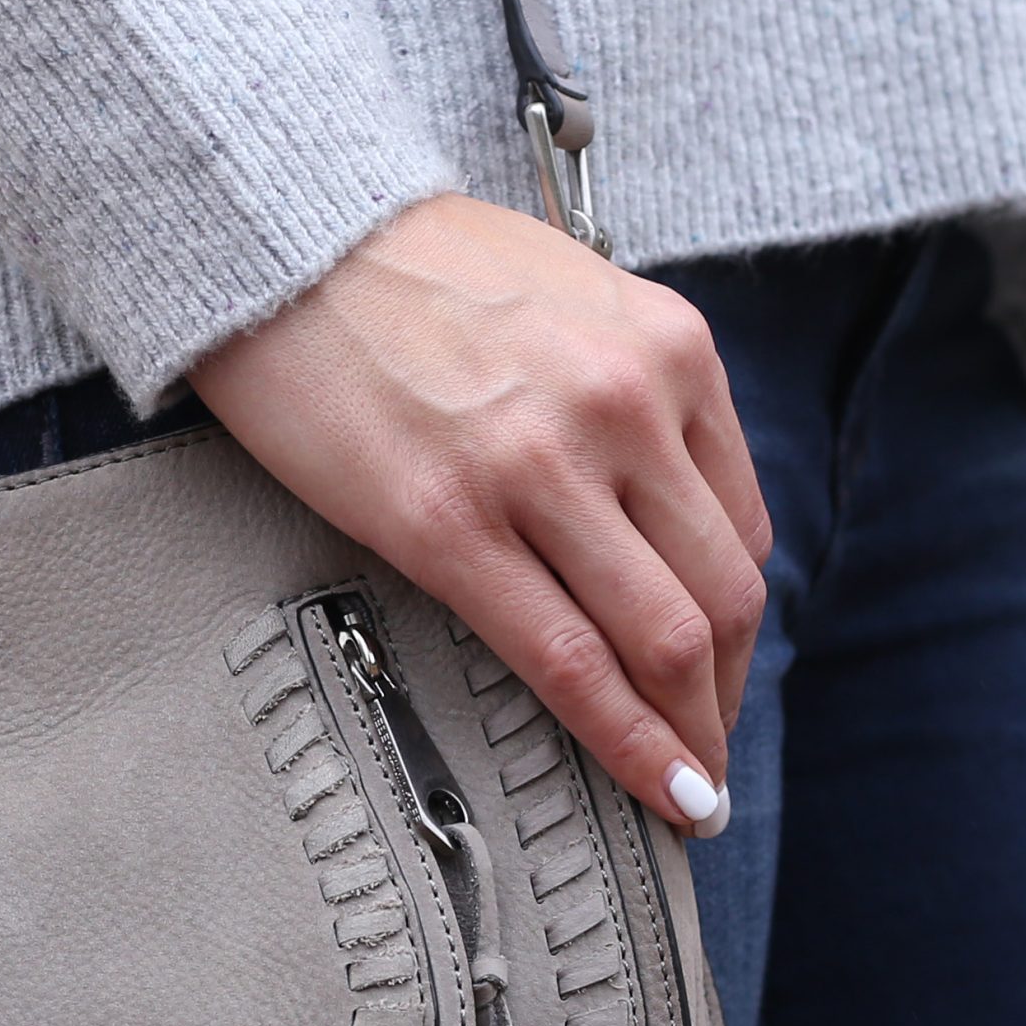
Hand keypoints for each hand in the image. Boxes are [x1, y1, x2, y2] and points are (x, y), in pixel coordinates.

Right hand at [190, 193, 770, 832]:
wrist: (286, 231)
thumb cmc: (415, 270)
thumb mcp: (574, 301)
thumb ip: (635, 398)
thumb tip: (661, 524)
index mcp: (669, 349)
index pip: (739, 528)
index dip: (736, 629)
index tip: (720, 681)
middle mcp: (626, 405)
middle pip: (720, 596)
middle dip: (724, 699)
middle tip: (708, 760)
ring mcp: (540, 469)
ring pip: (664, 641)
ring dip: (689, 737)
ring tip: (687, 794)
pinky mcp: (449, 525)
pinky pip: (568, 662)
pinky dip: (628, 742)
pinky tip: (656, 790)